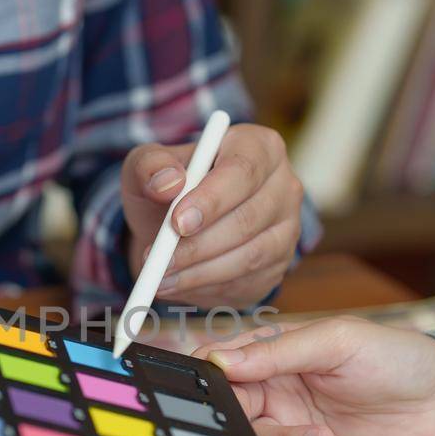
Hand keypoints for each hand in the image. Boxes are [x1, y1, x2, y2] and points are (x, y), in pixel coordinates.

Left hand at [120, 124, 302, 308]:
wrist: (177, 225)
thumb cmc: (168, 187)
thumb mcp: (147, 167)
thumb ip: (150, 166)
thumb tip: (166, 183)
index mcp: (259, 146)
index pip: (243, 171)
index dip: (212, 199)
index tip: (177, 223)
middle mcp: (284, 185)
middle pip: (248, 219)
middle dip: (199, 245)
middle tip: (158, 260)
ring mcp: (287, 228)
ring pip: (249, 257)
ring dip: (199, 273)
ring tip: (159, 277)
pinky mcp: (279, 264)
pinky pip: (247, 283)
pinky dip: (207, 289)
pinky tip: (178, 285)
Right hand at [200, 317, 434, 435]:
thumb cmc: (396, 359)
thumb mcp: (336, 341)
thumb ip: (276, 351)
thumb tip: (219, 359)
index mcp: (274, 361)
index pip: (221, 372)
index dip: (209, 382)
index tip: (214, 389)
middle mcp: (277, 399)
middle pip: (230, 417)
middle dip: (243, 423)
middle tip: (271, 420)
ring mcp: (293, 435)